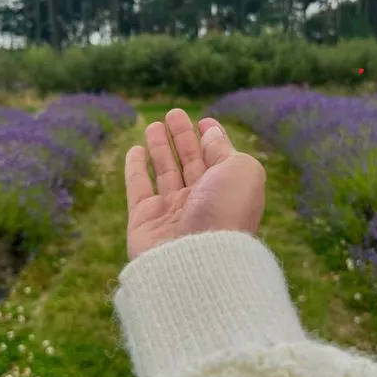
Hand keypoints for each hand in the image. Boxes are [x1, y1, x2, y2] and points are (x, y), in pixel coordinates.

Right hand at [124, 108, 265, 259]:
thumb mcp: (242, 171)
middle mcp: (202, 201)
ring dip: (160, 147)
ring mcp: (172, 211)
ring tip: (153, 125)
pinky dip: (135, 168)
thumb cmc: (225, 213)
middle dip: (183, 137)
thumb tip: (211, 134)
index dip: (212, 138)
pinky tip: (134, 150)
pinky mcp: (143, 219)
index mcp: (228, 191)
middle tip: (173, 113)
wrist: (197, 262)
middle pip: (191, 162)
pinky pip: (138, 187)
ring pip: (164, 171)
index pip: (220, 158)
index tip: (205, 120)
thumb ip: (225, 149)